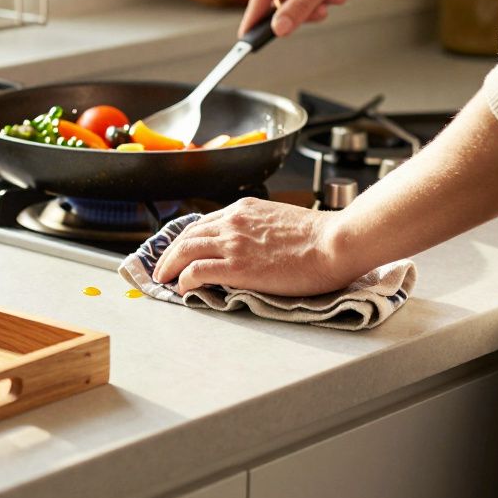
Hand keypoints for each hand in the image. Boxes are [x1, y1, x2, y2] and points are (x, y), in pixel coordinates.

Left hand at [151, 198, 361, 296]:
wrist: (335, 243)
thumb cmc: (320, 237)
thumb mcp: (281, 221)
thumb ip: (259, 229)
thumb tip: (252, 245)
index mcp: (244, 209)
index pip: (204, 223)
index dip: (187, 238)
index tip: (180, 250)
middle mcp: (233, 221)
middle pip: (187, 235)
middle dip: (169, 252)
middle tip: (161, 267)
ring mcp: (233, 243)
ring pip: (185, 250)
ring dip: (169, 266)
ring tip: (163, 279)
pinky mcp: (236, 266)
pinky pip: (197, 271)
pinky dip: (184, 280)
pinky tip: (182, 289)